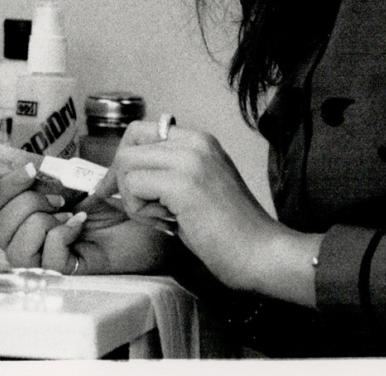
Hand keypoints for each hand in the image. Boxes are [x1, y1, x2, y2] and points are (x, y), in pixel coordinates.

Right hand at [0, 164, 167, 274]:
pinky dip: (62, 234)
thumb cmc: (115, 203)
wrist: (149, 220)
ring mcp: (46, 259)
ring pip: (14, 247)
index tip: (29, 169)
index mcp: (25, 214)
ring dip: (39, 221)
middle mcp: (29, 240)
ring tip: (67, 211)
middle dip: (23, 201)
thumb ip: (47, 178)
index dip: (2, 185)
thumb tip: (24, 168)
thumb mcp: (76, 181)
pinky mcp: (68, 273)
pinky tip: (80, 223)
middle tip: (57, 194)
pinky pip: (47, 258)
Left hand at [95, 120, 317, 299]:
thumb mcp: (197, 188)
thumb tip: (124, 175)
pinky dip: (139, 210)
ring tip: (163, 219)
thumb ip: (168, 173)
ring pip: (125, 164)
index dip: (124, 160)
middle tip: (141, 209)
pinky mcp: (182, 182)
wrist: (264, 255)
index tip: (121, 188)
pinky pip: (132, 186)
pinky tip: (167, 223)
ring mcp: (190, 159)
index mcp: (199, 141)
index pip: (140, 132)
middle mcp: (195, 142)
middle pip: (128, 145)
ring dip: (132, 198)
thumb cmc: (230, 233)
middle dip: (121, 180)